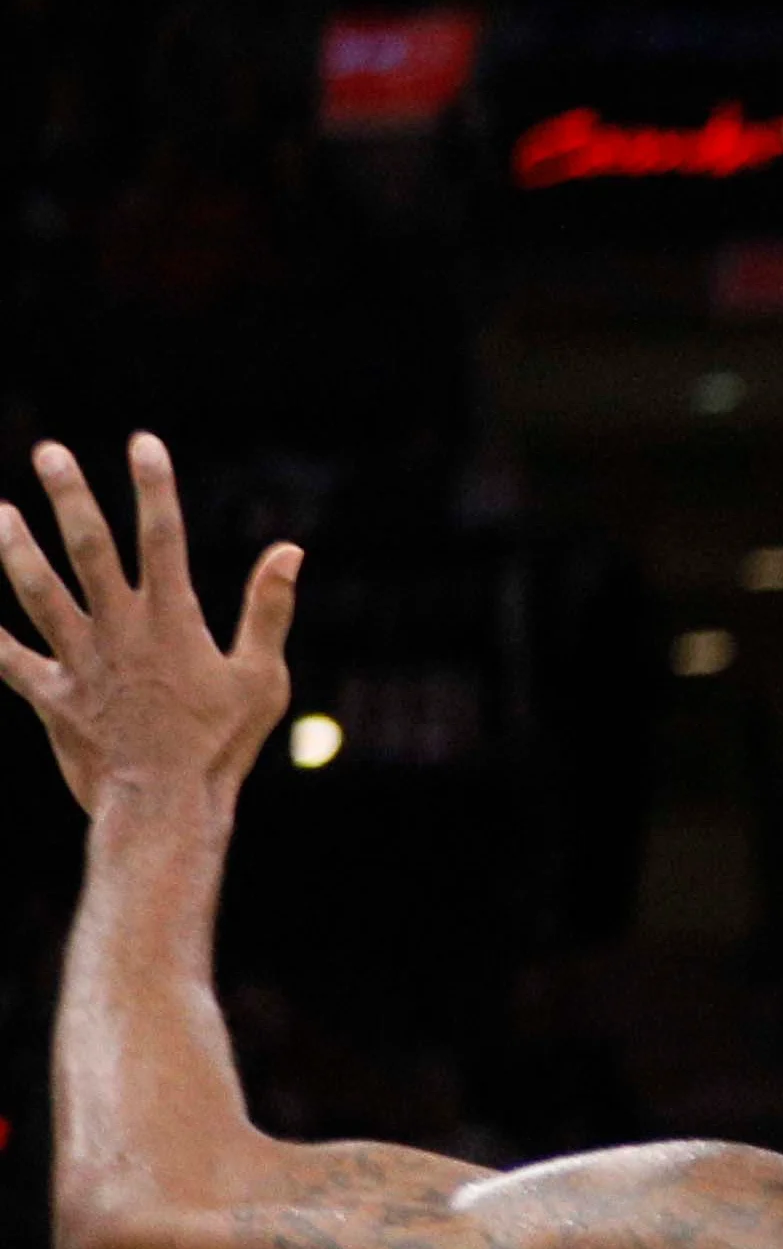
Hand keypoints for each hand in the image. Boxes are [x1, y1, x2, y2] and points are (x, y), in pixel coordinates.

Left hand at [0, 435, 299, 821]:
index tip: (141, 442)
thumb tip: (289, 550)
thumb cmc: (222, 745)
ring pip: (37, 591)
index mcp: (172, 620)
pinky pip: (9, 660)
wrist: (165, 806)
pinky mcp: (51, 696)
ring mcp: (80, 661)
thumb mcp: (263, 678)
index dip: (153, 486)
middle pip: (88, 549)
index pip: (162, 537)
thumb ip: (269, 610)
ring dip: (14, 549)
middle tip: (50, 452)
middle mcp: (119, 630)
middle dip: (68, 496)